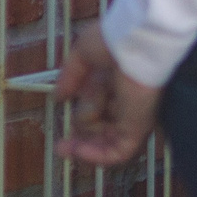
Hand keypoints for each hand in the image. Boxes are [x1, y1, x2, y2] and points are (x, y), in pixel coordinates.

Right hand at [54, 23, 163, 168]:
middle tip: (62, 145)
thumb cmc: (114, 40)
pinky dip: (96, 156)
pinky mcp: (138, 127)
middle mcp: (125, 101)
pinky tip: (77, 151)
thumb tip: (58, 96)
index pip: (98, 113)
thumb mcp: (82, 54)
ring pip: (103, 140)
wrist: (136, 42)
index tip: (61, 133)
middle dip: (78, 139)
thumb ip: (70, 77)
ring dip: (83, 139)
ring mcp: (132, 116)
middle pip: (99, 130)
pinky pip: (118, 152)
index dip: (79, 125)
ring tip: (74, 132)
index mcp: (115, 83)